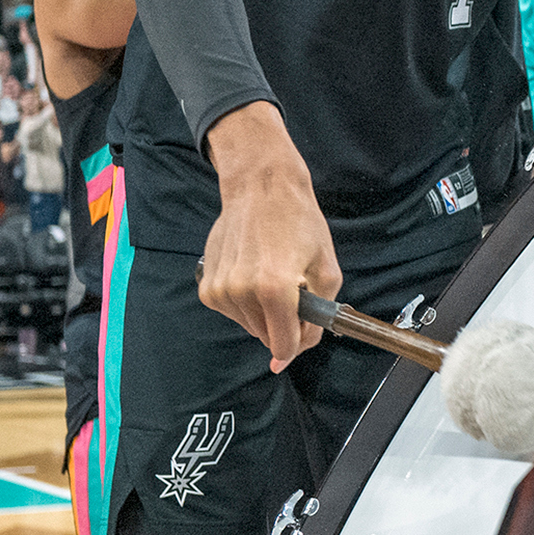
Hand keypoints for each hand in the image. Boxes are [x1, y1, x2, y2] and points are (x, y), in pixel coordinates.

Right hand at [199, 105, 336, 371]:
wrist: (260, 189)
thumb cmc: (300, 224)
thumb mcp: (327, 269)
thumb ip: (319, 314)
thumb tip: (300, 346)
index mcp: (275, 289)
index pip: (284, 344)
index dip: (297, 345)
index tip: (303, 337)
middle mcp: (242, 293)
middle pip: (267, 336)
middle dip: (284, 323)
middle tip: (293, 288)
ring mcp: (220, 291)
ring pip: (250, 325)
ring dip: (264, 312)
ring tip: (271, 275)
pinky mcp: (207, 288)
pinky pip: (232, 312)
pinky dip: (245, 302)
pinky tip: (252, 274)